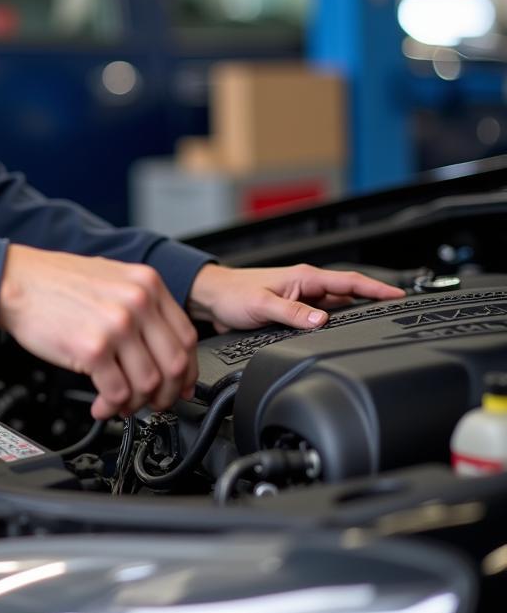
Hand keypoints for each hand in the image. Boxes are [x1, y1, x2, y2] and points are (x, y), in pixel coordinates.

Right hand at [0, 244, 198, 419]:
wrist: (16, 281)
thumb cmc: (56, 282)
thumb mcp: (111, 278)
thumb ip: (141, 306)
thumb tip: (161, 349)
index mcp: (147, 284)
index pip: (186, 336)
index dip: (186, 370)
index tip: (180, 385)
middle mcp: (137, 302)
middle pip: (174, 364)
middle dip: (166, 393)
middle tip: (153, 403)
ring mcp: (117, 325)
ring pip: (148, 383)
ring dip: (136, 403)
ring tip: (120, 404)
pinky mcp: (93, 349)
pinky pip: (117, 392)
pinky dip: (112, 406)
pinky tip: (101, 404)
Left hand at [186, 263, 405, 333]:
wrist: (212, 297)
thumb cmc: (232, 294)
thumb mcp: (262, 305)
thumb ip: (291, 313)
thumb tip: (320, 320)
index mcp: (303, 278)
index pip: (348, 281)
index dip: (376, 288)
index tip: (399, 295)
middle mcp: (305, 286)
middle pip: (348, 294)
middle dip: (372, 302)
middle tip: (397, 314)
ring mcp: (301, 298)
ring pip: (336, 307)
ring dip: (353, 314)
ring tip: (376, 325)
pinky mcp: (293, 310)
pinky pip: (321, 316)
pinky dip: (334, 323)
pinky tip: (340, 334)